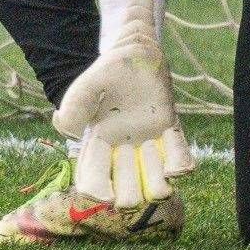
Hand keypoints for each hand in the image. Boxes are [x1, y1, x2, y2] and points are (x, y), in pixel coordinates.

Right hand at [52, 0, 194, 206]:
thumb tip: (70, 133)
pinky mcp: (169, 128)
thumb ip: (76, 106)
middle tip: (131, 198)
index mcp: (99, 141)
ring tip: (159, 190)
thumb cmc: (110, 70)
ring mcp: (149, 140)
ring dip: (156, 185)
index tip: (103, 196)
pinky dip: (179, 162)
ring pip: (153, 173)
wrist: (137, 52)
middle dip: (128, 194)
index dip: (97, 189)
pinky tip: (179, 170)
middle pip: (126, 183)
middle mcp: (124, 146)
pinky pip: (177, 150)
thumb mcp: (87, 86)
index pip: (94, 173)